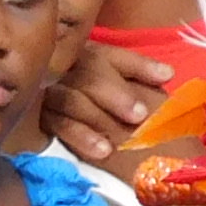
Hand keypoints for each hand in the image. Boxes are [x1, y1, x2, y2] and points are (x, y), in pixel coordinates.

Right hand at [44, 37, 173, 168]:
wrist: (48, 121)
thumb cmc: (100, 99)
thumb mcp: (117, 82)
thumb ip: (139, 76)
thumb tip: (167, 74)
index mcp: (88, 54)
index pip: (115, 56)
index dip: (141, 65)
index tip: (166, 76)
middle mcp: (66, 67)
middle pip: (90, 73)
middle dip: (116, 94)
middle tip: (140, 115)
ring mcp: (48, 90)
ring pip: (71, 99)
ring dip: (97, 118)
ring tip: (118, 141)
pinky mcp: (38, 116)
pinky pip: (58, 125)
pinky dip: (80, 137)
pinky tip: (100, 151)